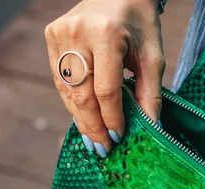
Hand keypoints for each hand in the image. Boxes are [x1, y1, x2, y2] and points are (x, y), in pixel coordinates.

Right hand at [45, 0, 164, 156]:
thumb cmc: (140, 22)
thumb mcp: (153, 55)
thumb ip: (150, 93)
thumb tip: (151, 128)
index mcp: (107, 33)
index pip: (106, 89)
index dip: (111, 118)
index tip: (118, 139)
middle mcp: (77, 32)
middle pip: (82, 92)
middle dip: (93, 125)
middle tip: (102, 150)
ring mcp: (59, 33)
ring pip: (67, 89)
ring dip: (80, 118)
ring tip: (93, 141)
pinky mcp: (51, 35)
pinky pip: (60, 78)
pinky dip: (72, 101)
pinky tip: (84, 119)